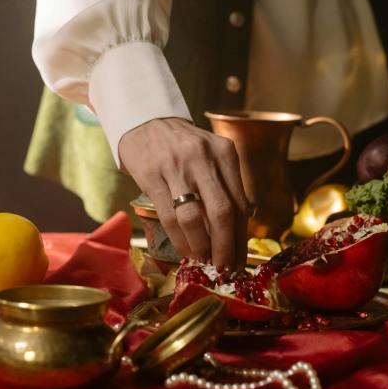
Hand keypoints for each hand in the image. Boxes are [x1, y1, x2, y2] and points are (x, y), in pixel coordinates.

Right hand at [119, 117, 247, 268]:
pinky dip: (180, 239)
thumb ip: (225, 185)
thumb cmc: (183, 145)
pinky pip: (169, 216)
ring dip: (202, 246)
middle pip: (223, 213)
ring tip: (203, 260)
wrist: (145, 120)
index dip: (242, 238)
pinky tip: (185, 249)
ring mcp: (176, 167)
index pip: (241, 203)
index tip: (240, 259)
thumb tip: (236, 233)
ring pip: (195, 218)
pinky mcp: (152, 175)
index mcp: (225, 153)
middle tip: (224, 268)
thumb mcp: (211, 155)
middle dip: (226, 248)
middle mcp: (204, 158)